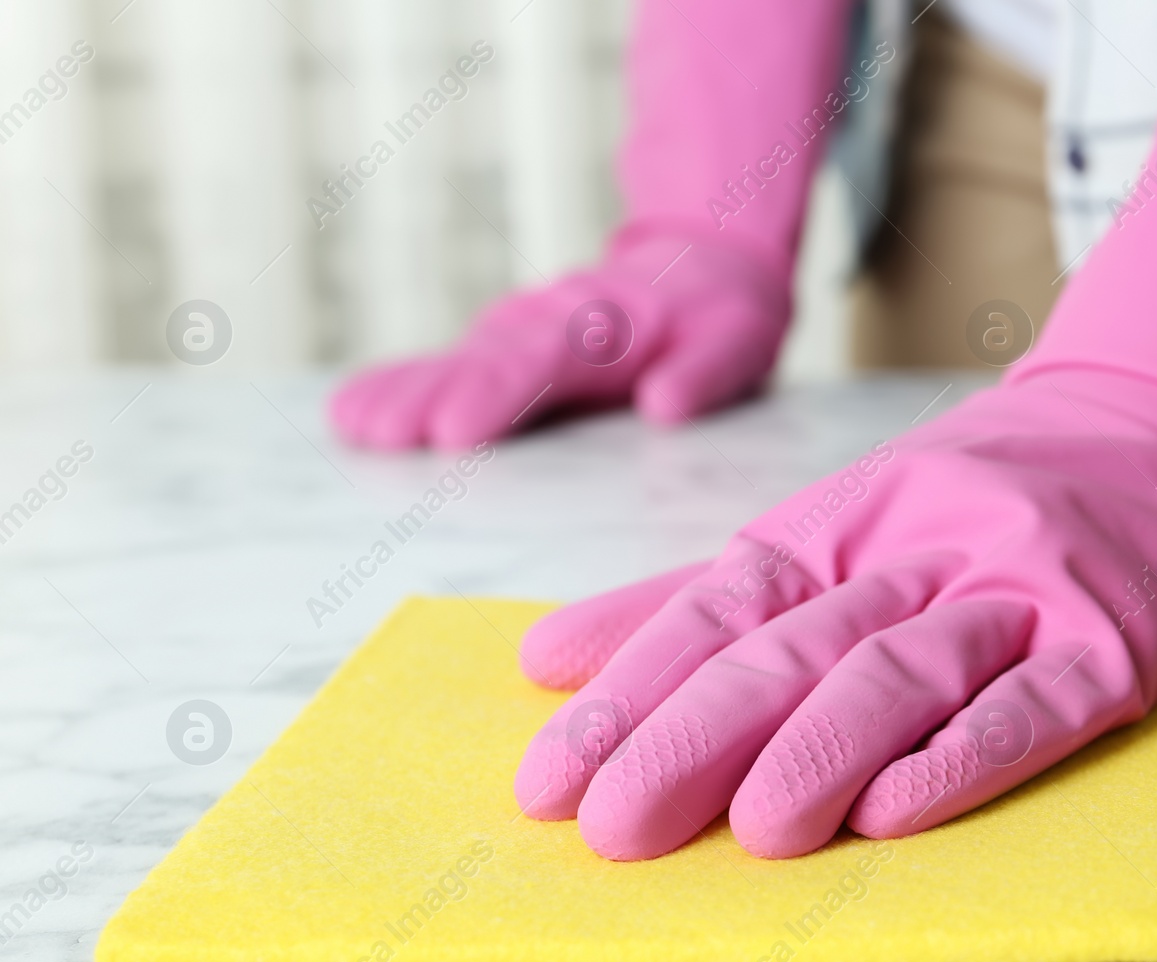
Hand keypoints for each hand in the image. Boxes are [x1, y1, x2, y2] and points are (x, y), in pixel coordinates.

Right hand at [328, 238, 787, 449]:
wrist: (700, 264)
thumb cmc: (719, 319)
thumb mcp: (737, 342)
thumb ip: (703, 373)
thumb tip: (665, 404)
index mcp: (605, 328)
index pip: (545, 362)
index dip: (497, 396)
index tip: (454, 431)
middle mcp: (548, 326)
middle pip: (483, 362)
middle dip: (430, 398)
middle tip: (382, 435)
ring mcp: (518, 334)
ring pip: (453, 363)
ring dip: (402, 393)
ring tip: (352, 425)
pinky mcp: (503, 350)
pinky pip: (446, 368)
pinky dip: (398, 384)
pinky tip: (351, 412)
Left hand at [512, 372, 1156, 858]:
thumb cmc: (978, 496)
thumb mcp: (832, 522)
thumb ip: (698, 596)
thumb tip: (552, 659)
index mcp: (837, 523)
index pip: (716, 608)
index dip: (629, 692)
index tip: (550, 778)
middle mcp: (915, 549)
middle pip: (793, 643)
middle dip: (695, 736)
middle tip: (615, 826)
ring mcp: (1016, 589)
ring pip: (904, 666)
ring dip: (822, 748)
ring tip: (750, 831)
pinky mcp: (1112, 638)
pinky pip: (1036, 697)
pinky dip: (964, 751)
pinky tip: (899, 807)